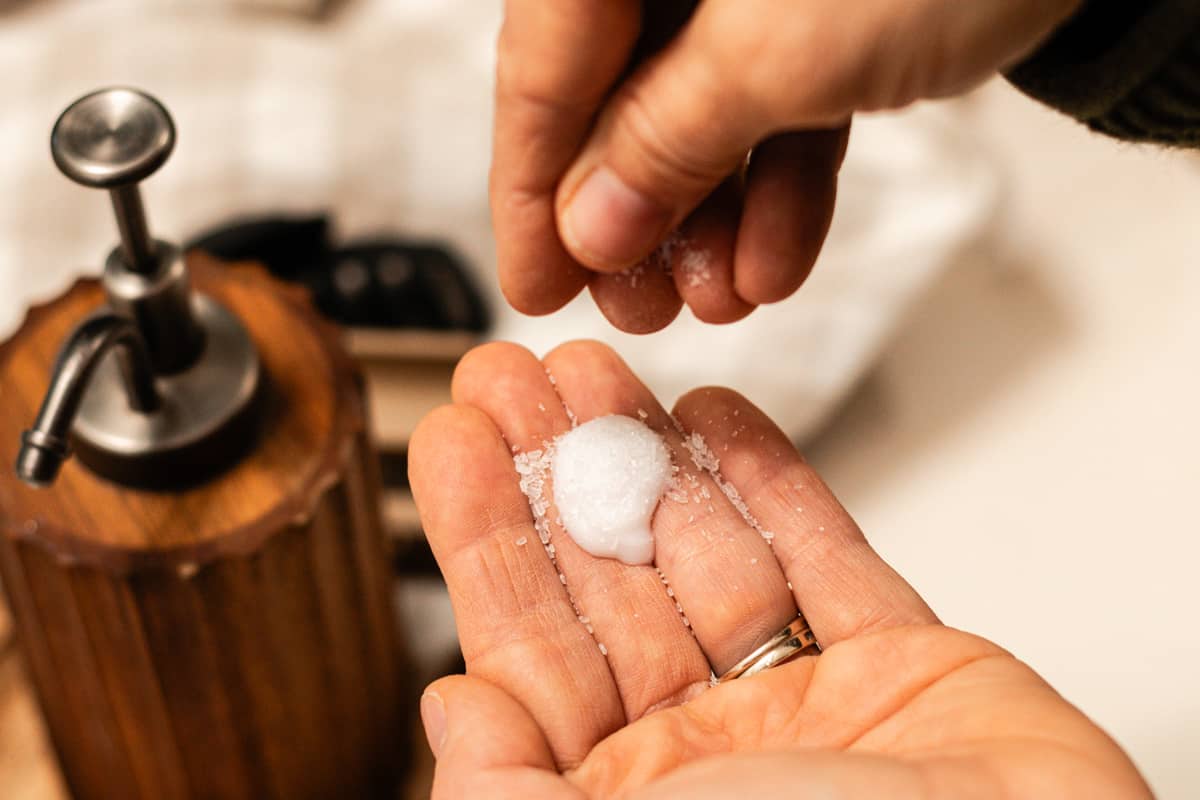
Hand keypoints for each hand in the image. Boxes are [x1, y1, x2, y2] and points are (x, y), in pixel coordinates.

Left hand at [408, 341, 1148, 798]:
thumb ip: (506, 792)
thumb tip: (453, 708)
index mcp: (623, 798)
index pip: (528, 642)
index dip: (485, 532)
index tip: (454, 438)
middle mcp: (707, 751)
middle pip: (610, 579)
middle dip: (556, 467)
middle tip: (513, 372)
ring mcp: (803, 703)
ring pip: (708, 549)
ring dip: (648, 453)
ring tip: (594, 369)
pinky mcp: (899, 666)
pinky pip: (825, 553)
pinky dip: (771, 478)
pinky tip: (716, 415)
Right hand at [491, 0, 1080, 332]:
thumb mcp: (775, 54)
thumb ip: (663, 140)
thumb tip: (590, 224)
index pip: (542, 66)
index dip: (530, 189)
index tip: (533, 285)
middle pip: (617, 100)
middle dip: (632, 222)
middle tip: (634, 309)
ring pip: (699, 119)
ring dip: (708, 223)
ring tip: (719, 301)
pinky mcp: (824, 17)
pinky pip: (777, 114)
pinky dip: (776, 191)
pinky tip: (776, 261)